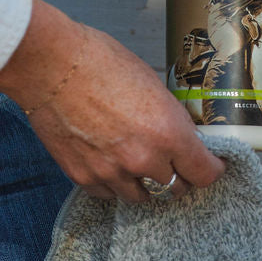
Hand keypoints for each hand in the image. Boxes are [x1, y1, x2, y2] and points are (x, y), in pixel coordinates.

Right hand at [0, 0, 223, 202]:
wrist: (51, 66)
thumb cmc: (101, 63)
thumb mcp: (153, 85)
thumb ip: (170, 119)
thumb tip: (181, 135)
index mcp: (169, 134)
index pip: (204, 174)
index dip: (210, 169)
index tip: (209, 165)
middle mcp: (144, 160)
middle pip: (176, 190)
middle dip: (179, 176)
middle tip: (173, 163)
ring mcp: (112, 173)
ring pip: (142, 197)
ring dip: (145, 184)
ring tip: (139, 165)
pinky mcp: (83, 177)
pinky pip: (109, 194)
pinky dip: (114, 184)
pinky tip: (111, 165)